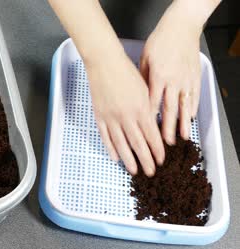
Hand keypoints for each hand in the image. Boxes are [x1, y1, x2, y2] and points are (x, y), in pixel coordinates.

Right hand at [87, 53, 164, 175]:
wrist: (104, 63)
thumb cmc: (126, 72)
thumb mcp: (144, 89)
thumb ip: (148, 108)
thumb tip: (152, 125)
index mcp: (140, 108)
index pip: (152, 136)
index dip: (157, 150)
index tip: (161, 160)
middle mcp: (126, 116)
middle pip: (138, 144)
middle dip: (146, 160)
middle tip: (151, 173)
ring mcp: (111, 118)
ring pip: (121, 144)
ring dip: (129, 159)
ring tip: (134, 171)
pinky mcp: (99, 116)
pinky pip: (105, 137)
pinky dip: (111, 148)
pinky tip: (116, 157)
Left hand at [140, 0, 216, 143]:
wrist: (181, 28)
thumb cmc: (159, 42)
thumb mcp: (144, 60)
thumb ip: (142, 79)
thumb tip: (138, 96)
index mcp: (157, 77)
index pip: (152, 104)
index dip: (149, 121)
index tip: (146, 134)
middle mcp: (172, 81)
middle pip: (169, 110)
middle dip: (167, 129)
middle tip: (164, 144)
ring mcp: (186, 80)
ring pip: (184, 106)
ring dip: (182, 124)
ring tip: (181, 138)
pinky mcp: (195, 78)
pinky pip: (193, 97)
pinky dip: (192, 109)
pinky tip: (190, 119)